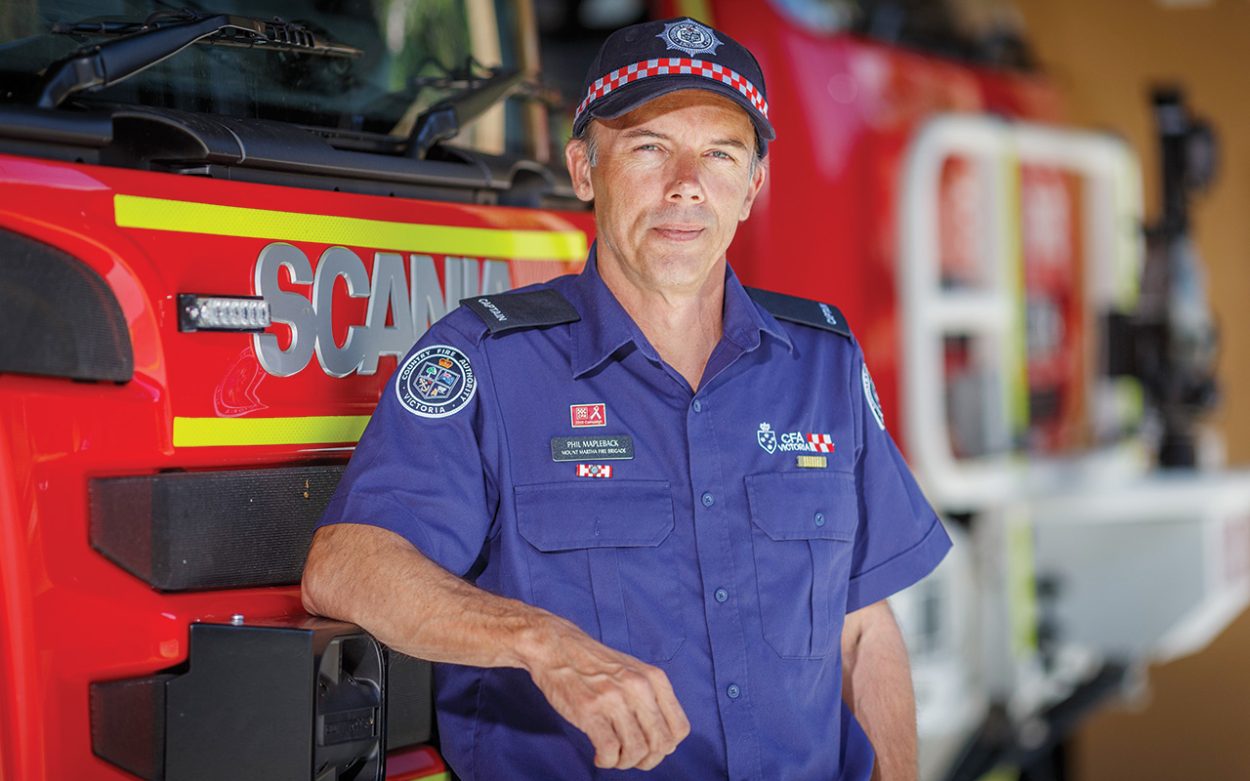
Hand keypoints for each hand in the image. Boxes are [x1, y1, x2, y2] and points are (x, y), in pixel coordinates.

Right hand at [524, 615, 690, 770]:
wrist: (557, 647)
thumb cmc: (595, 663)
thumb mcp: (634, 671)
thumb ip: (652, 698)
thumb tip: (665, 740)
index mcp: (654, 678)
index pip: (680, 728)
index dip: (667, 746)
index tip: (650, 747)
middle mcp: (639, 687)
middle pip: (662, 744)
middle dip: (648, 760)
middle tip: (630, 757)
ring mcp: (614, 699)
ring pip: (637, 751)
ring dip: (625, 762)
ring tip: (613, 756)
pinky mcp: (590, 711)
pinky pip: (610, 751)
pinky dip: (607, 761)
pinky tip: (599, 755)